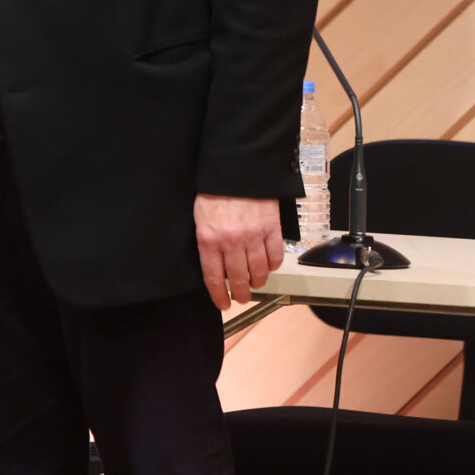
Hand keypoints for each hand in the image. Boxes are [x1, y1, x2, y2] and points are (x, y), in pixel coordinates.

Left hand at [194, 194, 284, 310]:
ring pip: (259, 271)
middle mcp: (231, 242)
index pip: (214, 277)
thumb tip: (213, 265)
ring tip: (255, 284)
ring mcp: (254, 236)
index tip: (222, 303)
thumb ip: (206, 241)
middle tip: (241, 298)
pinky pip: (275, 257)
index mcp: (208, 239)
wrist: (236, 170)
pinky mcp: (272, 229)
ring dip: (257, 282)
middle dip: (240, 293)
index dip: (219, 295)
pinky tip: (268, 267)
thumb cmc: (213, 192)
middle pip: (238, 278)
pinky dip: (272, 266)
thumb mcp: (199, 217)